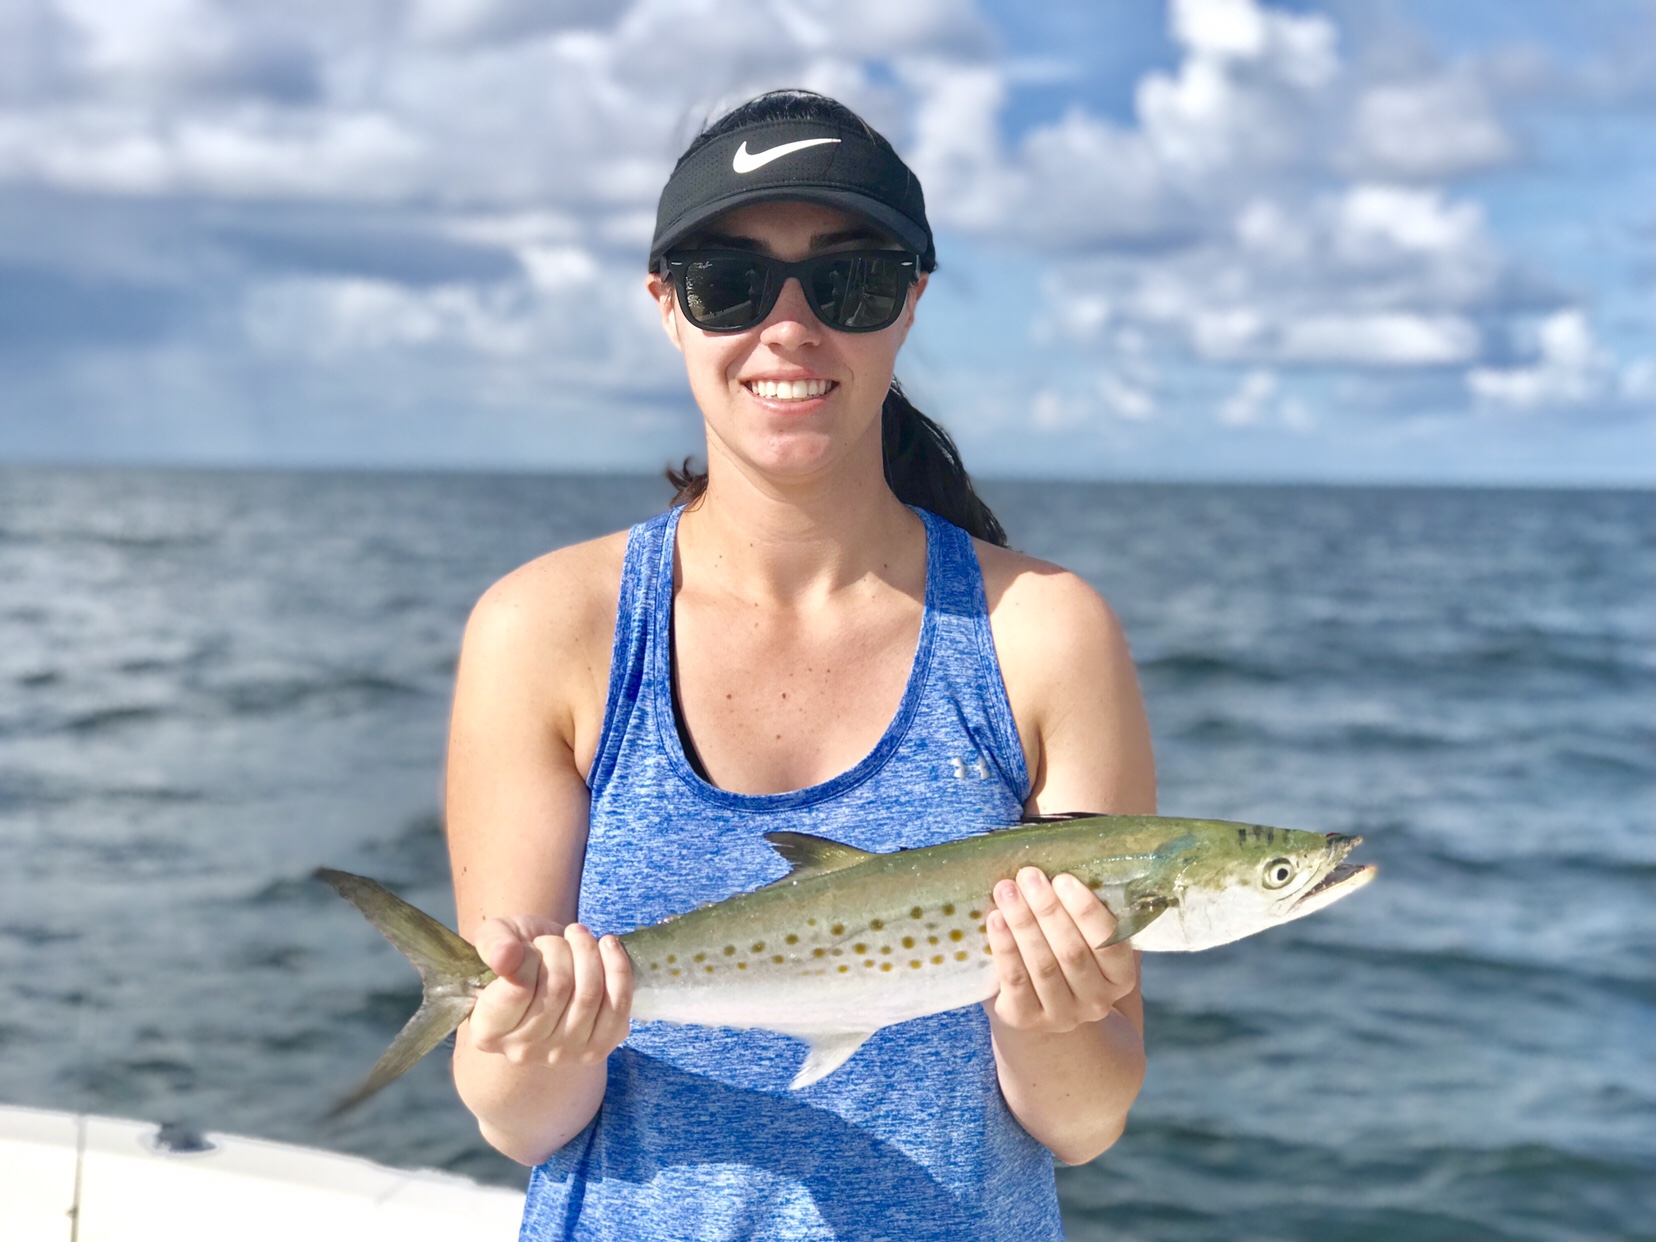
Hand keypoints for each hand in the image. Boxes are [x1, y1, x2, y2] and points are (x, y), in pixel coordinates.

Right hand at [467, 915, 633, 1066]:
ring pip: (589, 995)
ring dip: (589, 952)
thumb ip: (494, 943)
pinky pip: (618, 1007)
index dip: (531, 956)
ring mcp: (562, 1054)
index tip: (532, 945)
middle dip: (563, 948)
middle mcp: (522, 1051)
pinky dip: (619, 968)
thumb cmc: (518, 953)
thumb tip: (506, 957)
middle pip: (558, 989)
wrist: (550, 970)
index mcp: (488, 1030)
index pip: (518, 990)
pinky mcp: (597, 1049)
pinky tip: (608, 946)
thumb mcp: (497, 937)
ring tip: (580, 936)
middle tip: (560, 937)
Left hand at [985, 868, 1137, 1033]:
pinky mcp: (1026, 1019)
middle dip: (1048, 909)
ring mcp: (1062, 1015)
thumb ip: (1084, 909)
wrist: (1043, 1005)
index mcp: (1120, 977)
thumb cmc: (1067, 952)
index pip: (1110, 944)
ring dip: (1022, 923)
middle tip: (1028, 875)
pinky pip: (1014, 980)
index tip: (1063, 878)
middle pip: (1072, 952)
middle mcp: (1096, 1001)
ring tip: (1006, 889)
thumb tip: (1069, 857)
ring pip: (1042, 965)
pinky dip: (1004, 947)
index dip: (1086, 911)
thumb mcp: (1086, 936)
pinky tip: (995, 919)